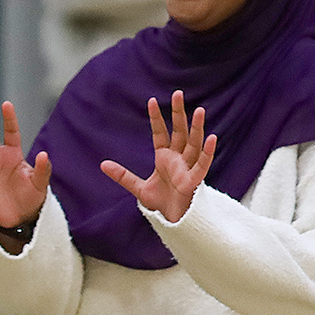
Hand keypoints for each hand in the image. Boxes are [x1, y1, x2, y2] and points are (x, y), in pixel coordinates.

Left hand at [99, 91, 215, 223]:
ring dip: (197, 127)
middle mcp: (177, 159)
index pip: (160, 133)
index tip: (152, 101)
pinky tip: (212, 137)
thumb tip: (102, 164)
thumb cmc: (160, 203)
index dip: (157, 118)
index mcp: (164, 158)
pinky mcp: (194, 180)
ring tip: (199, 109)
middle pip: (179, 132)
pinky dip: (208, 152)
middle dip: (179, 114)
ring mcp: (187, 168)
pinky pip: (203, 164)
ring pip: (193, 143)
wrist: (171, 221)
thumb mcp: (138, 188)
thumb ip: (123, 176)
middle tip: (178, 93)